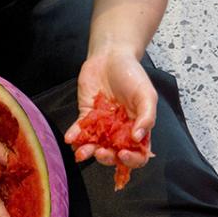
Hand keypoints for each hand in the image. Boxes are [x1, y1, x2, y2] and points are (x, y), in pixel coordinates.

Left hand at [63, 47, 156, 167]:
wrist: (111, 56)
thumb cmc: (132, 74)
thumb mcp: (147, 94)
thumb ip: (147, 117)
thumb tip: (138, 138)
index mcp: (138, 129)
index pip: (138, 154)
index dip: (132, 160)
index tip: (123, 153)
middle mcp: (120, 132)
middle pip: (114, 155)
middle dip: (107, 158)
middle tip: (101, 152)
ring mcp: (103, 126)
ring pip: (95, 147)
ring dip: (88, 152)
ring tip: (81, 152)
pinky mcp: (86, 117)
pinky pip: (80, 132)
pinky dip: (75, 136)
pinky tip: (70, 138)